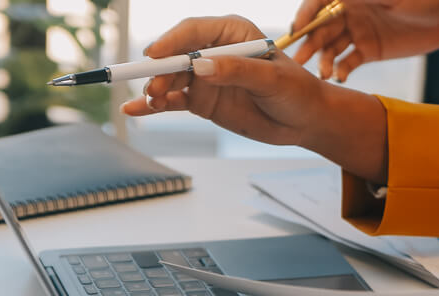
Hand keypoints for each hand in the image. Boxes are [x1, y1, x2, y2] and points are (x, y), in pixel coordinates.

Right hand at [121, 16, 324, 146]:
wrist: (304, 121)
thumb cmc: (295, 92)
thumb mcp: (270, 80)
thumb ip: (235, 72)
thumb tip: (200, 67)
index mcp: (232, 33)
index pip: (194, 31)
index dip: (172, 42)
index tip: (154, 54)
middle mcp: (214, 51)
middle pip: (176, 56)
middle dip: (160, 70)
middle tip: (153, 87)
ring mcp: (206, 77)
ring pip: (171, 78)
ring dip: (156, 88)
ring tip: (149, 101)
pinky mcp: (202, 100)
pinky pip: (173, 100)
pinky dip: (155, 105)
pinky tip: (135, 110)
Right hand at [291, 0, 438, 81]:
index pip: (319, 2)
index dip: (306, 14)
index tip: (297, 30)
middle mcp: (349, 11)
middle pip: (321, 28)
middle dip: (308, 43)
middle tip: (297, 62)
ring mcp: (358, 31)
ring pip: (332, 47)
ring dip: (323, 61)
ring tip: (322, 75)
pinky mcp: (369, 50)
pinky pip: (348, 61)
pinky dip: (342, 70)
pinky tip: (340, 79)